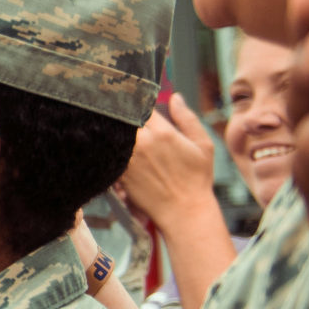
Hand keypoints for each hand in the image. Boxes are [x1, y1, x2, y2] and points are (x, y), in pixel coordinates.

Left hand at [116, 94, 224, 233]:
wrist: (183, 211)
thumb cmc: (197, 179)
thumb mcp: (202, 145)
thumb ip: (187, 118)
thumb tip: (175, 96)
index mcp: (162, 132)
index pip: (140, 105)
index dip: (136, 100)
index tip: (134, 99)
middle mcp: (142, 142)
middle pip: (122, 117)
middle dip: (120, 112)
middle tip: (114, 106)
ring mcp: (127, 158)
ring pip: (112, 133)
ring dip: (112, 129)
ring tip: (107, 124)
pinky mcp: (118, 173)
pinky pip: (107, 152)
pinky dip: (106, 146)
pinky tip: (107, 144)